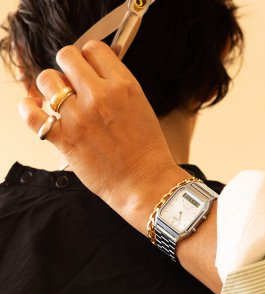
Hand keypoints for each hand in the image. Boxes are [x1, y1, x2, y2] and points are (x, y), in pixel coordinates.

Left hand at [18, 40, 219, 293]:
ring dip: (51, 88)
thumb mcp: (141, 108)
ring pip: (46, 80)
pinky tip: (35, 110)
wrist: (145, 184)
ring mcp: (79, 117)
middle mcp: (99, 96)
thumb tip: (94, 76)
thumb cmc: (148, 151)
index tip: (88, 68)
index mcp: (124, 86)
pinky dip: (28, 109)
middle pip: (66, 56)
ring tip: (60, 102)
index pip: (94, 49)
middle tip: (72, 83)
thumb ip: (118, 87)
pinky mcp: (63, 139)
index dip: (89, 58)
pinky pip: (30, 113)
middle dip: (68, 68)